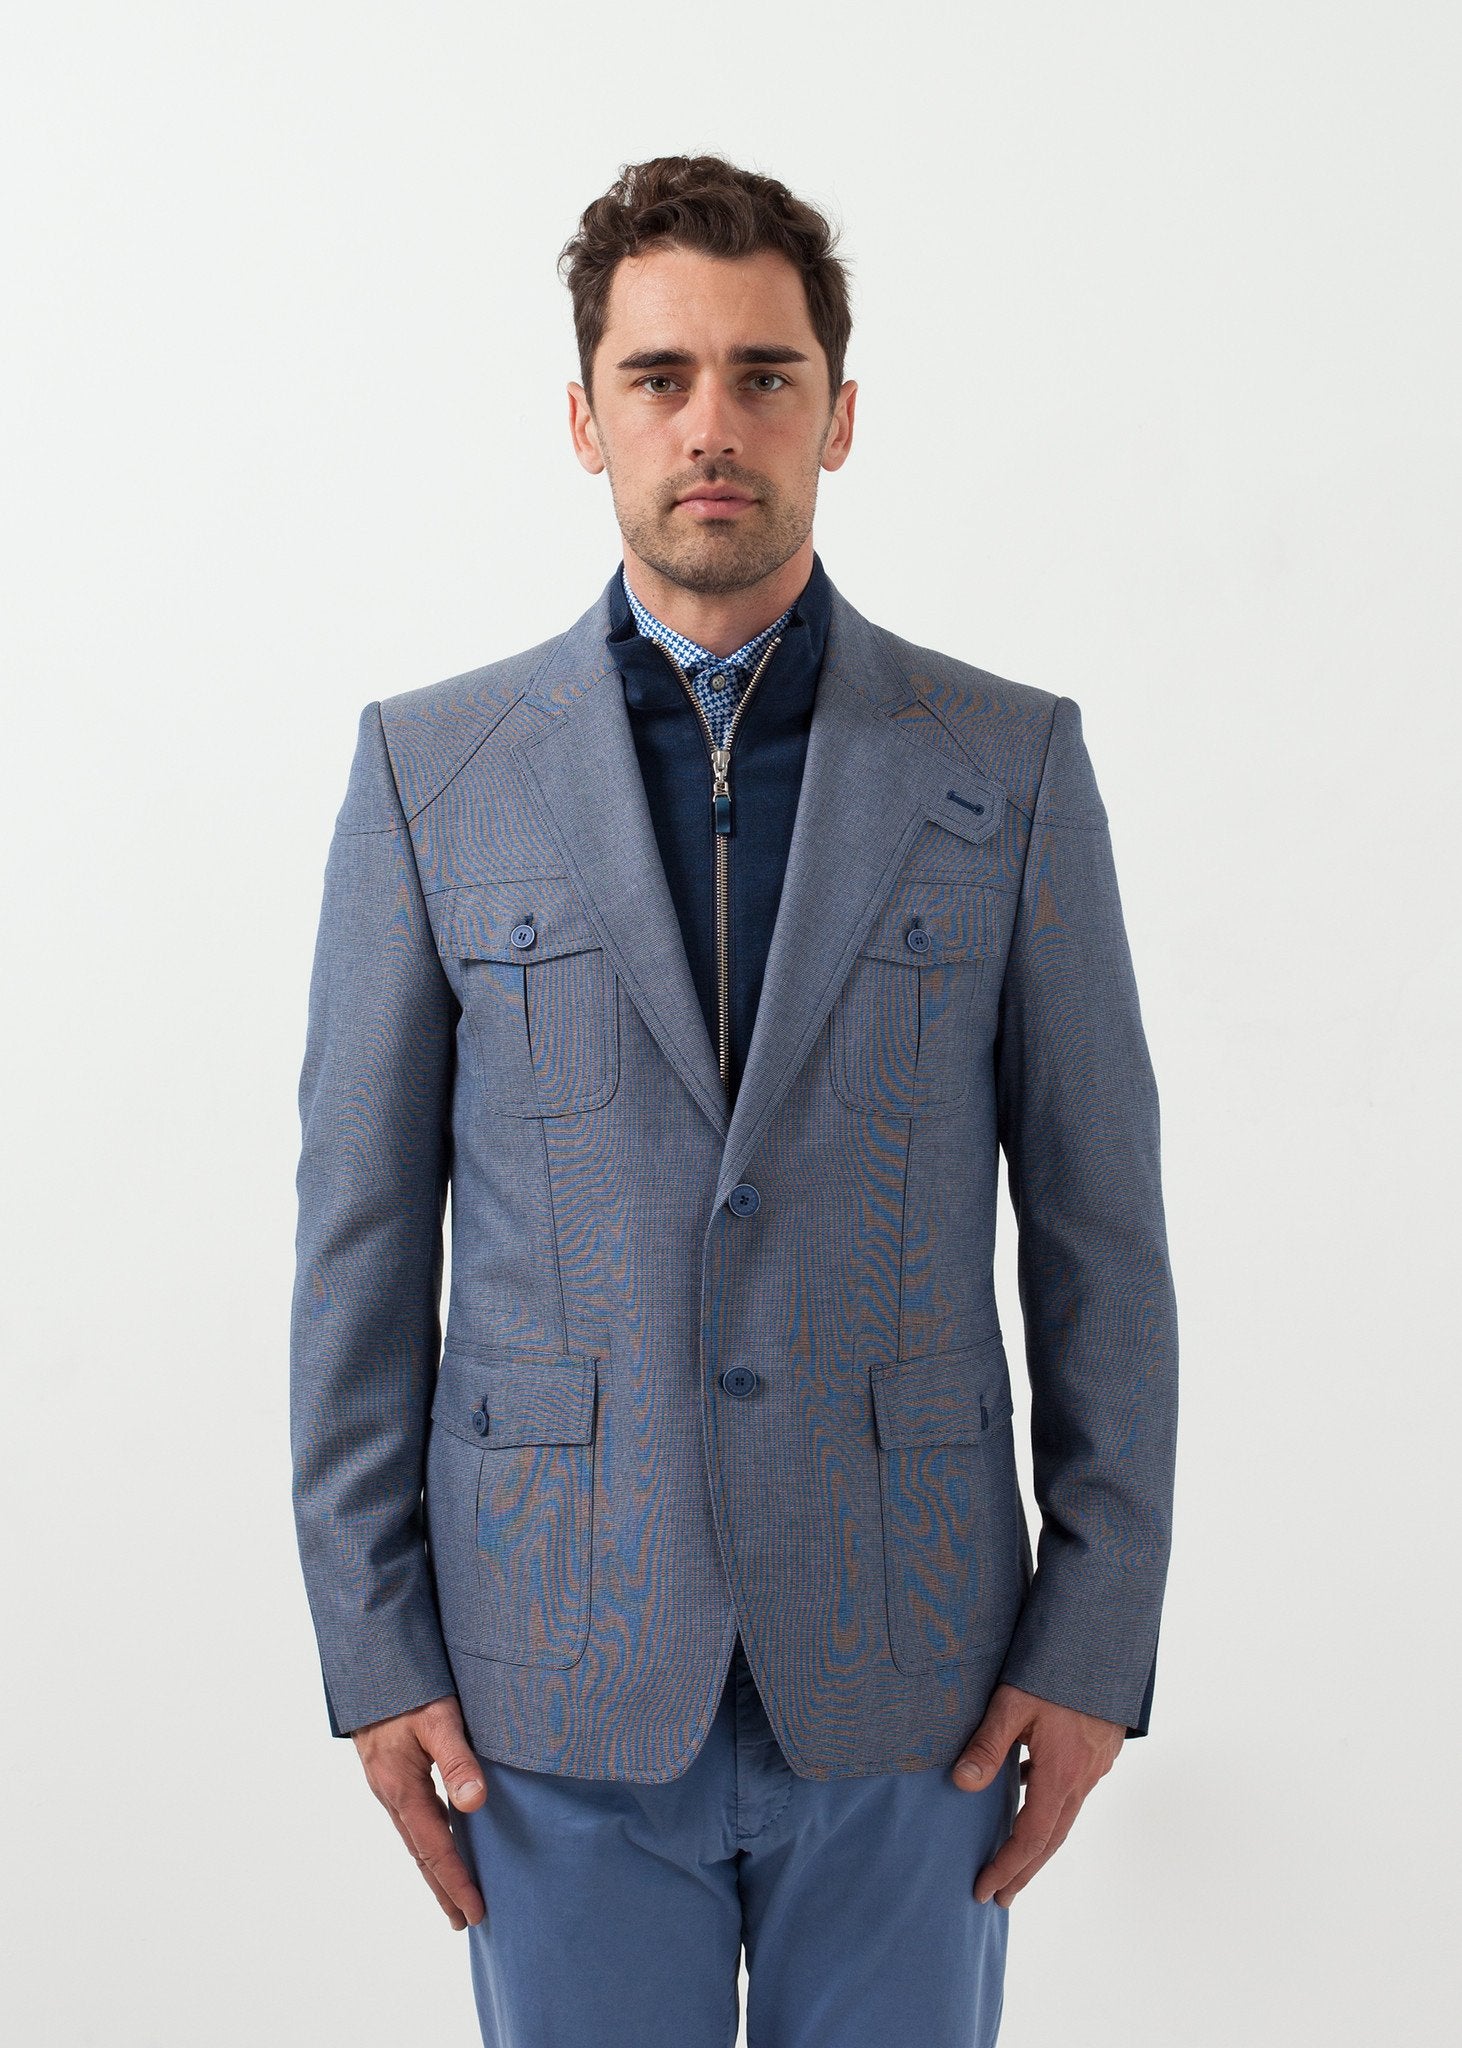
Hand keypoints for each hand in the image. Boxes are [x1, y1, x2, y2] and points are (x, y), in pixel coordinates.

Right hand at [351, 1694, 487, 1928]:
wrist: (368, 1668)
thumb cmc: (408, 1689)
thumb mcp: (438, 1719)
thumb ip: (457, 1759)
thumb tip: (475, 1803)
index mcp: (401, 1788)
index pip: (435, 1848)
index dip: (456, 1882)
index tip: (475, 1911)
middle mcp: (391, 1794)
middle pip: (421, 1853)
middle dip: (443, 1888)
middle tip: (464, 1921)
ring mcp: (387, 1786)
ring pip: (414, 1838)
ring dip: (435, 1869)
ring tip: (453, 1895)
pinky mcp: (390, 1775)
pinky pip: (411, 1819)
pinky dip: (427, 1842)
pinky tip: (439, 1843)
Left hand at [952, 1681, 1124, 1907]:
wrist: (1106, 1642)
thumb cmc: (1055, 1668)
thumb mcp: (1012, 1703)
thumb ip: (987, 1745)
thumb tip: (961, 1784)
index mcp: (1061, 1774)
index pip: (1031, 1838)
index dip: (1007, 1867)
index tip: (985, 1890)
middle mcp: (1083, 1778)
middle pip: (1052, 1839)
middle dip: (1024, 1871)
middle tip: (1000, 1897)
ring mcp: (1096, 1765)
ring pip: (1066, 1816)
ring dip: (1039, 1843)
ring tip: (1014, 1858)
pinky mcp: (1101, 1750)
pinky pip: (1074, 1792)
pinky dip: (1052, 1807)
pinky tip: (1033, 1792)